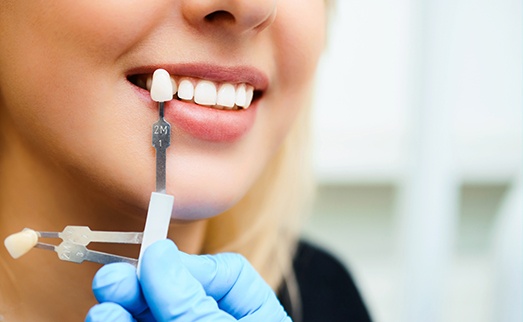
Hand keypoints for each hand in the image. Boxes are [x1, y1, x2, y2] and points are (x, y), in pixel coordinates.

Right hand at [85, 239, 290, 321]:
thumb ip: (190, 302)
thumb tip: (159, 254)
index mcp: (254, 316)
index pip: (226, 274)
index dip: (188, 264)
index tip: (154, 259)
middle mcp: (218, 321)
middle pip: (180, 293)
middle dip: (144, 283)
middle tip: (114, 278)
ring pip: (153, 313)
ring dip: (125, 305)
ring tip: (105, 300)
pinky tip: (106, 317)